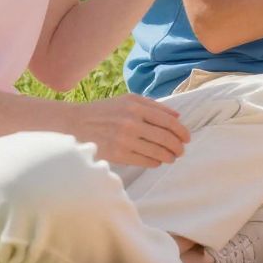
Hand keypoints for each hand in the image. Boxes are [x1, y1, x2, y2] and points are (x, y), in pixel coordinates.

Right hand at [65, 94, 190, 168]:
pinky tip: (157, 161)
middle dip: (178, 147)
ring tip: (172, 157)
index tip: (187, 138)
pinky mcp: (117, 154)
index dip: (182, 132)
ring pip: (157, 151)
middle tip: (181, 151)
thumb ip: (154, 106)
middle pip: (166, 138)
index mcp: (136, 107)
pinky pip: (144, 161)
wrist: (75, 123)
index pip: (169, 121)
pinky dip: (155, 162)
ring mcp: (124, 139)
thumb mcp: (128, 100)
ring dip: (169, 156)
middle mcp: (131, 122)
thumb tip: (178, 116)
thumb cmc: (105, 110)